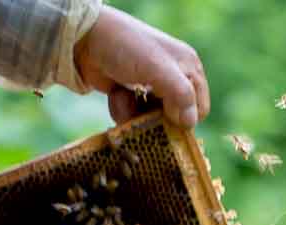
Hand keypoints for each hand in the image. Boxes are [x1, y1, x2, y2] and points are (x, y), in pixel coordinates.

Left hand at [72, 8, 209, 127]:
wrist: (86, 40)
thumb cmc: (127, 48)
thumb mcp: (157, 68)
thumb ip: (179, 94)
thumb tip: (191, 123)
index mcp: (189, 67)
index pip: (198, 108)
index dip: (184, 119)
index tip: (164, 120)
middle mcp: (173, 77)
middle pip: (173, 117)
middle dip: (153, 118)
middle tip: (138, 111)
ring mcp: (151, 86)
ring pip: (150, 119)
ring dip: (133, 114)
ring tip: (122, 96)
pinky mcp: (131, 93)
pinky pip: (132, 115)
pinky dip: (121, 109)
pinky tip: (114, 94)